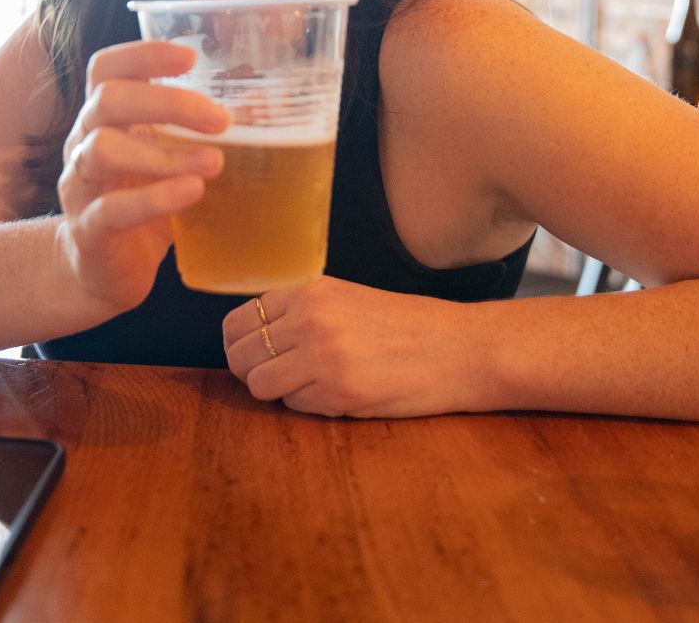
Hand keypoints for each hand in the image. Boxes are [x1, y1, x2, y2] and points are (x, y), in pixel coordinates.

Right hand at [54, 40, 228, 320]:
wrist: (103, 273)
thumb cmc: (142, 205)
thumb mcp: (169, 161)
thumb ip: (199, 135)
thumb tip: (266, 104)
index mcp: (104, 120)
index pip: (106, 69)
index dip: (143, 54)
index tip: (190, 57)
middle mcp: (83, 144)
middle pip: (107, 99)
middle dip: (166, 102)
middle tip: (219, 120)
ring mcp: (80, 187)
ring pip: (102, 149)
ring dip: (163, 152)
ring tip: (214, 163)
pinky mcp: (88, 232)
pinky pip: (110, 210)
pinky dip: (153, 199)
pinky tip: (191, 193)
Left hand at [221, 277, 480, 417]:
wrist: (461, 349)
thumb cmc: (405, 325)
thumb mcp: (344, 298)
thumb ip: (298, 311)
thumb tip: (249, 336)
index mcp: (307, 291)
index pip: (237, 322)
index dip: (239, 345)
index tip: (252, 355)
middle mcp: (309, 320)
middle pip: (241, 356)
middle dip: (252, 372)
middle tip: (277, 378)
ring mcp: (323, 357)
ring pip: (261, 385)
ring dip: (279, 392)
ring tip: (310, 386)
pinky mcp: (341, 393)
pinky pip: (295, 406)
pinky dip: (308, 405)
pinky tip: (338, 395)